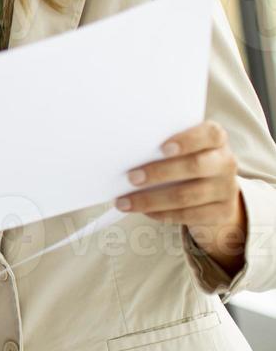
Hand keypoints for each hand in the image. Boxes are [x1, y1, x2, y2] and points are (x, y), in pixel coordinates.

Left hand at [119, 120, 246, 273]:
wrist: (216, 190)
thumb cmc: (186, 160)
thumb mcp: (182, 148)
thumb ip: (163, 146)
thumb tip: (127, 153)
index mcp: (216, 140)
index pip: (210, 134)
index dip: (187, 140)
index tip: (162, 147)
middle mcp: (225, 162)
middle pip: (195, 166)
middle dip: (159, 172)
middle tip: (131, 177)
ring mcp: (226, 189)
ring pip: (187, 196)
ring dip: (151, 199)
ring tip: (125, 201)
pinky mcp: (221, 212)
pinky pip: (189, 215)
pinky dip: (163, 214)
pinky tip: (145, 211)